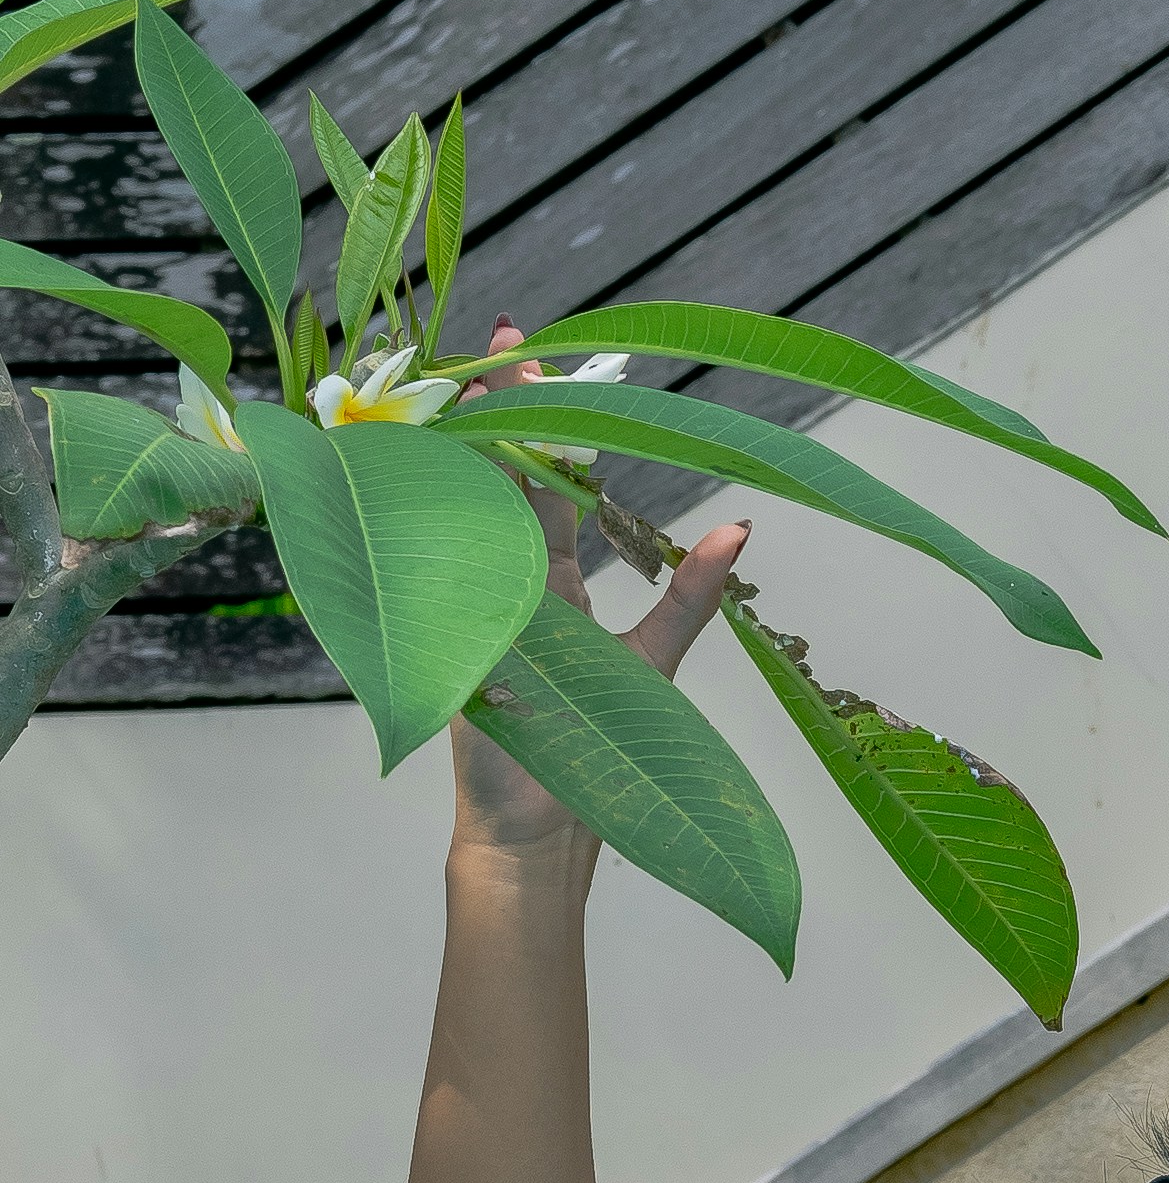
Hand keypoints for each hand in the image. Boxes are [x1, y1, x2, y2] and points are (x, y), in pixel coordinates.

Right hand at [447, 318, 748, 861]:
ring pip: (459, 520)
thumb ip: (690, 596)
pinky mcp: (446, 650)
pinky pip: (432, 586)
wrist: (536, 841)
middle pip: (497, 485)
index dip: (536, 417)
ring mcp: (467, 614)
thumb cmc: (597, 756)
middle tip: (490, 341)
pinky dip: (423, 539)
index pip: (543, 483)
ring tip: (451, 392)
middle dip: (493, 415)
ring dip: (454, 457)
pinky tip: (411, 485)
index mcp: (555, 586)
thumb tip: (743, 525)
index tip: (525, 346)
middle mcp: (505, 588)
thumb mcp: (653, 662)